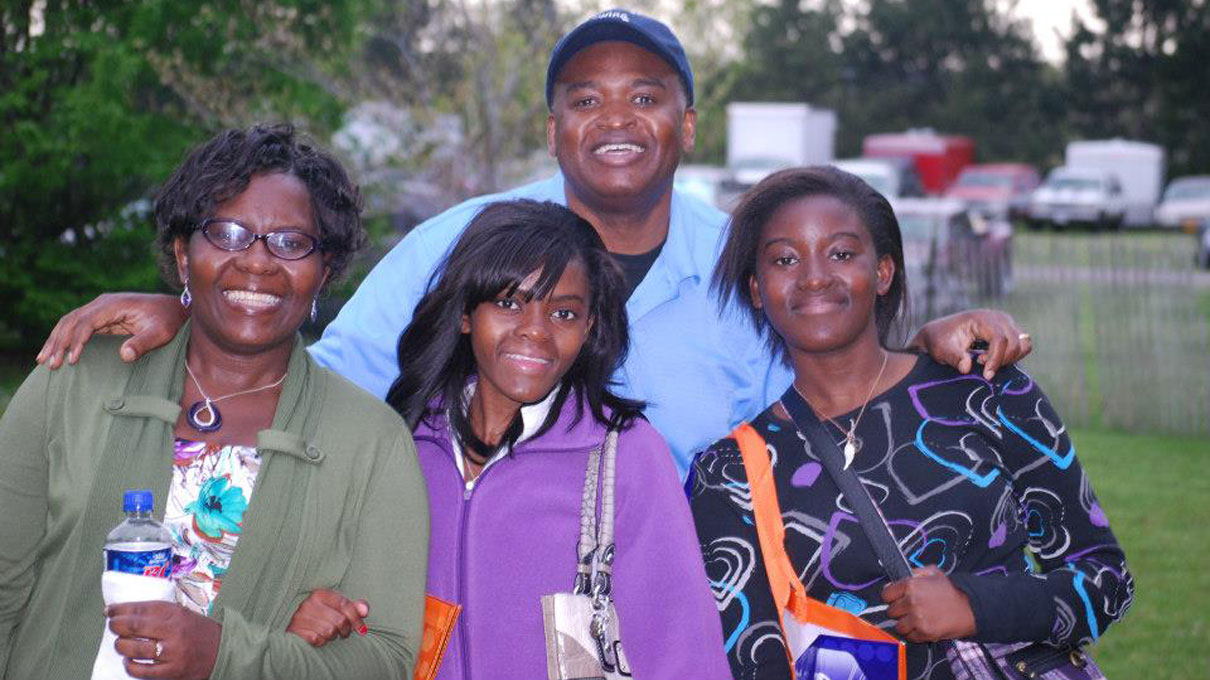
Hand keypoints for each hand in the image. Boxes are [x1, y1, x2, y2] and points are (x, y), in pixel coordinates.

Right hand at [36, 293, 185, 368]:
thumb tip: (124, 356)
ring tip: (43, 361)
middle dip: (59, 342)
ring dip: (56, 340)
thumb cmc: (169, 320)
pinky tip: (55, 353)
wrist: (175, 309)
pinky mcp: (101, 318)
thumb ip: (143, 343)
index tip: (72, 359)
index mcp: (114, 305)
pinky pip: (77, 327)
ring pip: (70, 323)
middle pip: (72, 321)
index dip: (77, 340)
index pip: (87, 321)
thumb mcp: (161, 332)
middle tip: (50, 364)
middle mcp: (103, 304)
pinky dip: (64, 339)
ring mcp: (100, 310)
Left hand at [107, 601, 220, 678]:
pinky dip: (131, 666)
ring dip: (121, 645)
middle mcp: (173, 631)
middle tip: (112, 626)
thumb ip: (159, 614)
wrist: (223, 650)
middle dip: (116, 625)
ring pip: (135, 649)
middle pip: (134, 627)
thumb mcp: (183, 614)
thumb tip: (128, 613)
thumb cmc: (199, 631)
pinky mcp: (172, 671)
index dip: (120, 609)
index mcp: (176, 614)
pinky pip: (143, 670)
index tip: (109, 610)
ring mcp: (172, 653)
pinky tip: (129, 661)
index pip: (141, 608)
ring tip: (120, 644)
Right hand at [286, 588, 369, 646]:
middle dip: (345, 630)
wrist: (298, 631)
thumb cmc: (323, 619)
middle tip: (343, 633)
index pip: (345, 604)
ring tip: (329, 634)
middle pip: (340, 620)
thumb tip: (365, 611)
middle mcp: (308, 603)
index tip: (362, 630)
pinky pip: (316, 639)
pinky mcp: (294, 631)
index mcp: (320, 594)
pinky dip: (321, 641)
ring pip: (329, 631)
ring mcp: (299, 617)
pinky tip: (318, 638)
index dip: (356, 618)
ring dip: (332, 636)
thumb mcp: (339, 609)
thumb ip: (355, 607)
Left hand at [881, 566, 976, 642]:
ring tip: (916, 620)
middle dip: (899, 611)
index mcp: (910, 585)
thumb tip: (894, 581)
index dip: (891, 597)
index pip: (885, 595)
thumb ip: (912, 573)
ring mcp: (917, 618)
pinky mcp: (925, 632)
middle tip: (909, 610)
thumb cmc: (950, 591)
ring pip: (898, 626)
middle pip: (891, 611)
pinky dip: (914, 634)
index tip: (897, 599)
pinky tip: (922, 627)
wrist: (969, 608)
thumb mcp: (932, 572)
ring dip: (905, 624)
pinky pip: (909, 637)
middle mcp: (911, 601)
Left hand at [910, 309, 1030, 378]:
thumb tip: (966, 368)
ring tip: (986, 361)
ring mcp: (1006, 322)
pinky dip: (1013, 355)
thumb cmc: (940, 341)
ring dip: (1010, 357)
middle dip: (1002, 360)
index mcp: (981, 318)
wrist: (940, 334)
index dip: (996, 359)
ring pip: (1023, 343)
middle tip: (981, 367)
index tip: (986, 375)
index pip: (999, 339)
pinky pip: (1023, 344)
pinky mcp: (1010, 330)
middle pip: (1015, 342)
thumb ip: (954, 358)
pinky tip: (992, 359)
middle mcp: (998, 317)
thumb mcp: (941, 350)